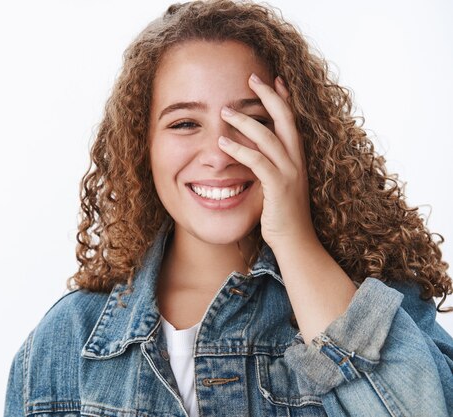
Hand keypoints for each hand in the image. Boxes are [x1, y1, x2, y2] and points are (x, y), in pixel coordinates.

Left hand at [218, 73, 316, 249]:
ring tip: (225, 111)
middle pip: (285, 118)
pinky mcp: (278, 187)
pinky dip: (240, 149)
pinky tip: (223, 143)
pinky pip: (258, 162)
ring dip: (245, 120)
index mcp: (297, 157)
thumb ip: (270, 167)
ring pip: (268, 136)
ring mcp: (289, 172)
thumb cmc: (283, 215)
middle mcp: (297, 160)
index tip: (273, 79)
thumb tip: (254, 155)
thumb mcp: (278, 185)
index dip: (283, 97)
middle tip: (251, 77)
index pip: (291, 119)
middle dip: (268, 95)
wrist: (296, 243)